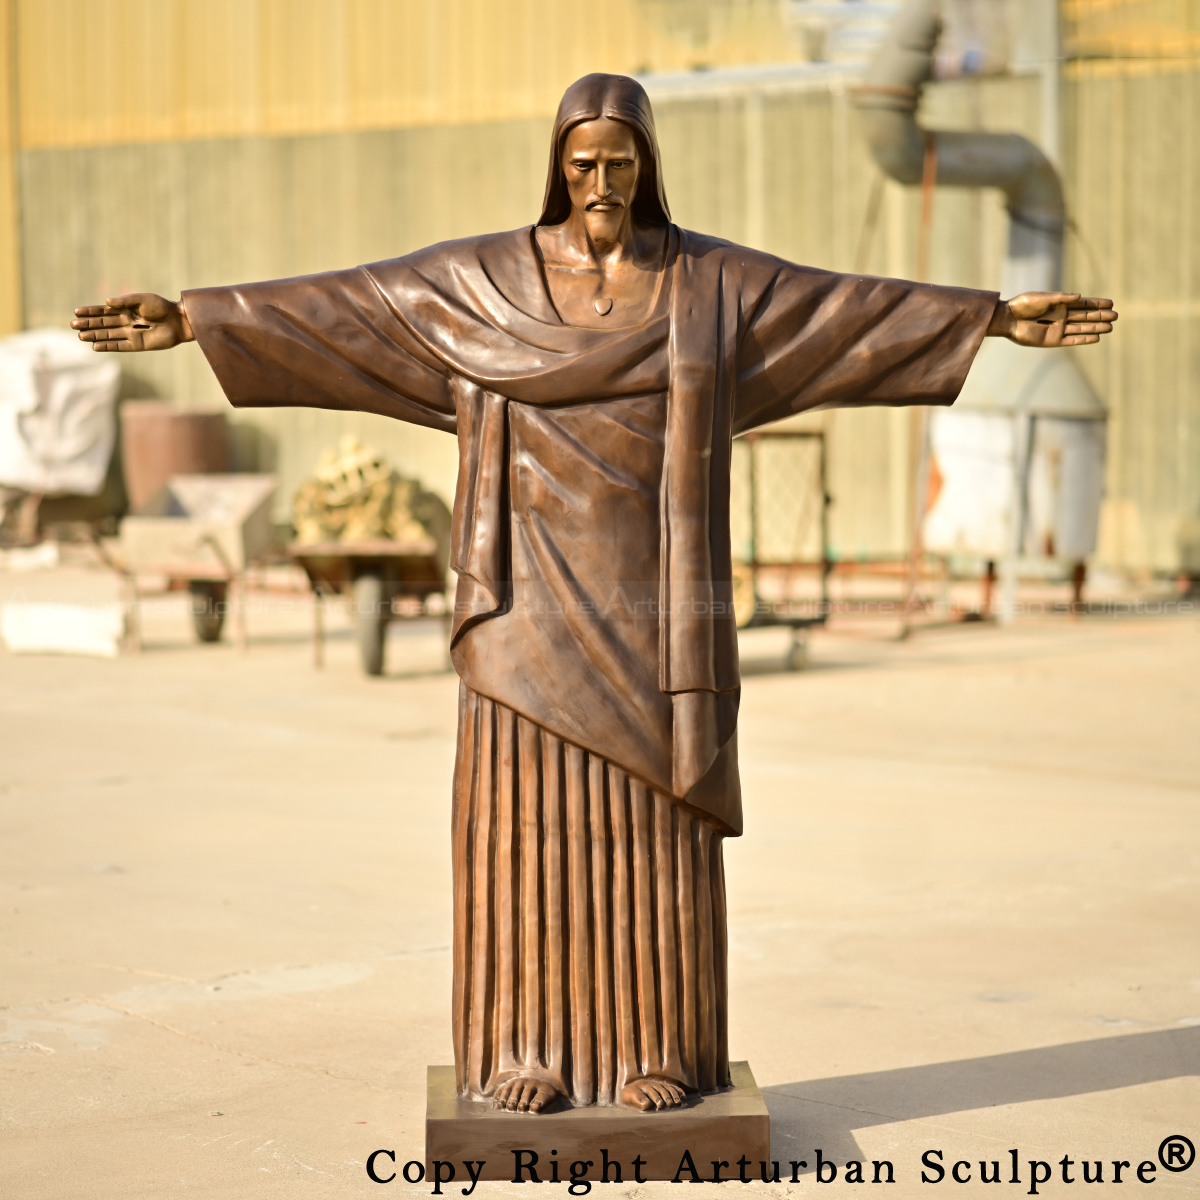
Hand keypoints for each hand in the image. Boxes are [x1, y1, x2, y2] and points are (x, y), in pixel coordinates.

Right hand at [71, 293, 193, 351]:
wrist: (179, 321)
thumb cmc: (161, 307)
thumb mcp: (141, 299)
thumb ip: (124, 301)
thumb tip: (107, 302)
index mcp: (126, 309)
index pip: (104, 311)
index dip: (90, 312)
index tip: (76, 312)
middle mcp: (126, 322)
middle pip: (103, 324)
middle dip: (88, 324)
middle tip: (73, 325)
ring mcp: (131, 334)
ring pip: (109, 335)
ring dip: (95, 336)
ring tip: (80, 336)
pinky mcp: (138, 345)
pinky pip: (120, 346)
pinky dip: (108, 347)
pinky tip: (95, 347)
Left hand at [988, 292, 1116, 346]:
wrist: (1008, 319)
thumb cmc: (1024, 305)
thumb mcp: (1043, 298)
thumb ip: (1062, 298)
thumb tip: (1080, 296)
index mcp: (1061, 304)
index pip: (1084, 304)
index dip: (1097, 304)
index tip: (1111, 303)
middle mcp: (1062, 316)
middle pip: (1086, 316)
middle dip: (1100, 316)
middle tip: (1116, 316)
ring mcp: (1058, 329)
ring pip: (1081, 328)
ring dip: (1095, 328)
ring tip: (1110, 327)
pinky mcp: (1052, 340)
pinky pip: (1071, 340)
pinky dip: (1083, 339)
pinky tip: (1096, 338)